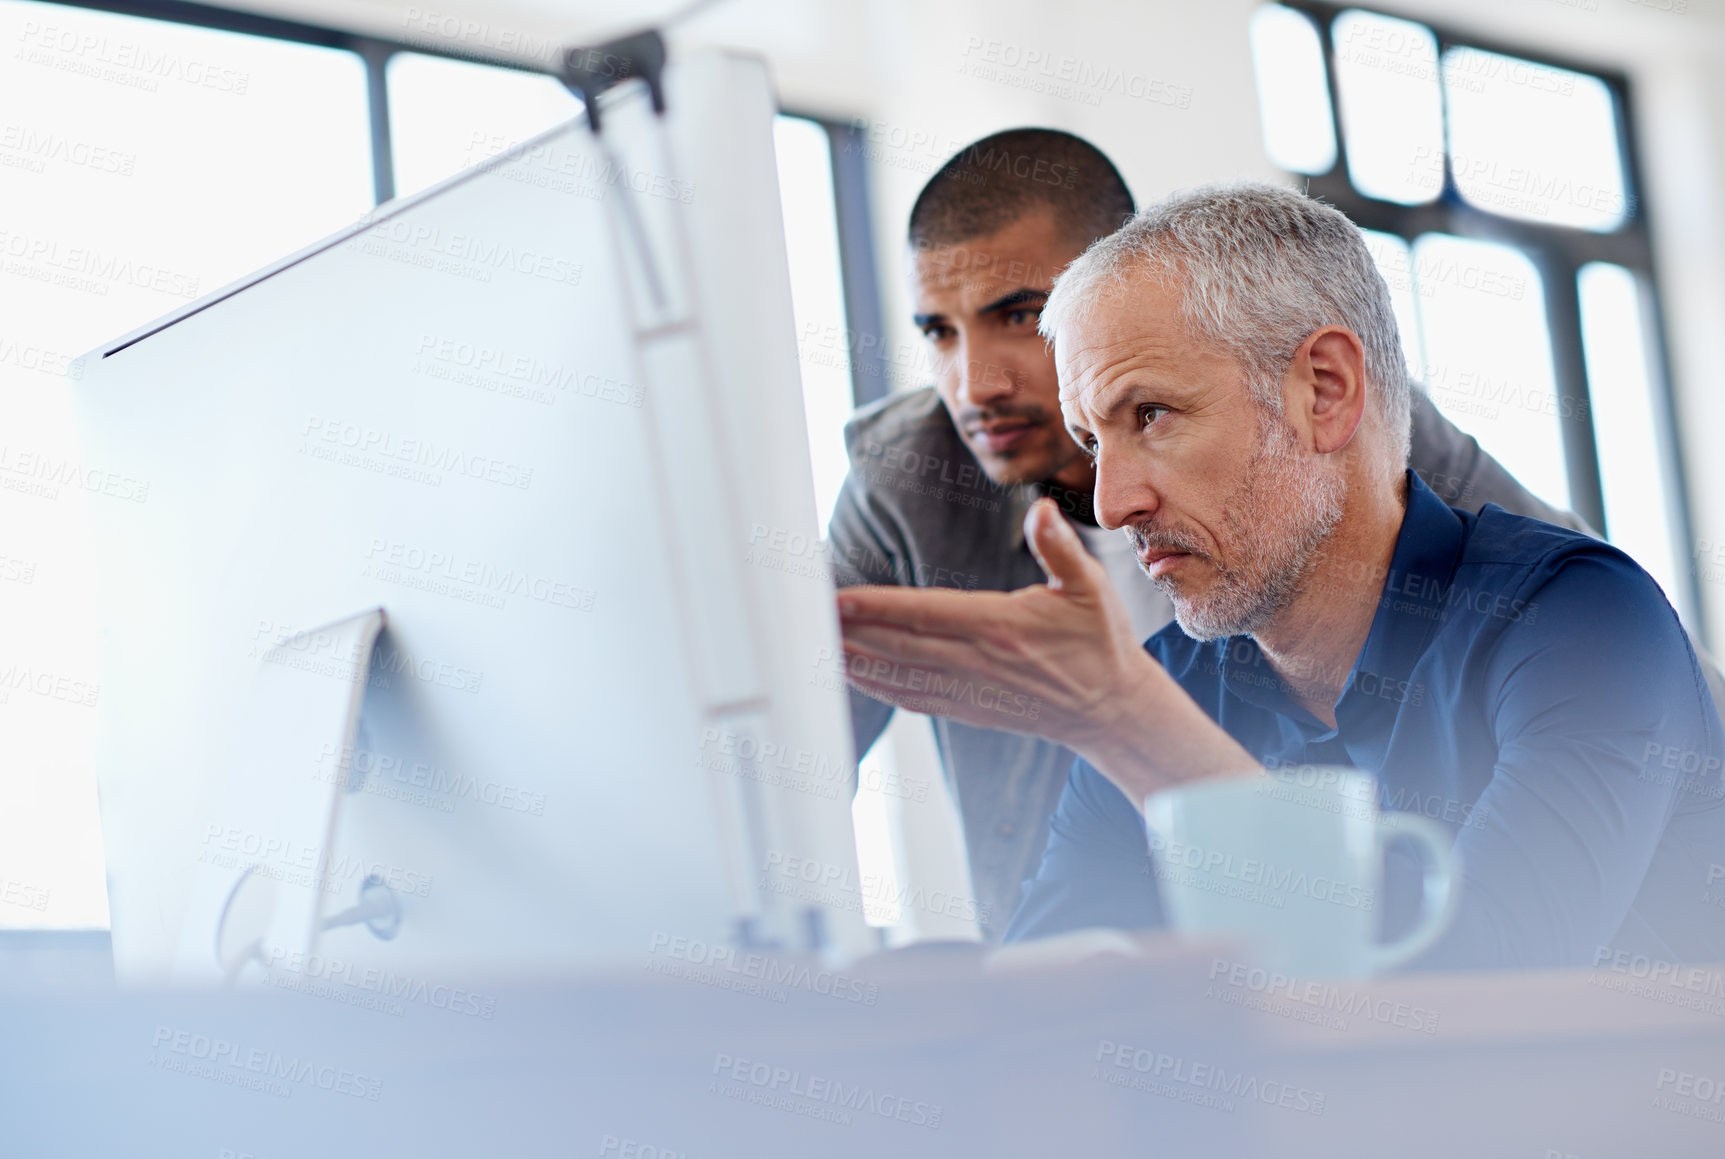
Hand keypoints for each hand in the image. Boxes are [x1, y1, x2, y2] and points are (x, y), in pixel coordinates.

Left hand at [837, 498, 1258, 803]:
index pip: (928, 615)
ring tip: (810, 644)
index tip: (839, 600)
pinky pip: (911, 696)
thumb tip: (1041, 510)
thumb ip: (1060, 549)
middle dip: (848, 632)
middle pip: (899, 646)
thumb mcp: (1092, 587)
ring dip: (851, 659)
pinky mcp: (967, 707)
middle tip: (804, 617)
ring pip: (898, 674)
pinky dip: (875, 685)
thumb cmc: (1100, 641)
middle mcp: (979, 662)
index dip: (879, 608)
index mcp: (1003, 629)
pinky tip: (848, 671)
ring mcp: (970, 689)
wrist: (1111, 710)